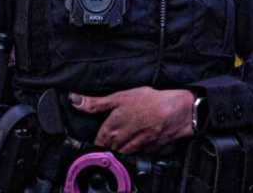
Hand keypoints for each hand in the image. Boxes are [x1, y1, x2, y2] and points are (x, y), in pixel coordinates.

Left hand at [71, 87, 193, 153]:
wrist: (179, 110)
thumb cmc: (150, 101)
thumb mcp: (120, 96)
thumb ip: (96, 103)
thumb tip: (73, 99)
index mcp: (113, 128)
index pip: (99, 141)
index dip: (98, 139)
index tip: (99, 138)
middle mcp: (123, 141)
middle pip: (110, 149)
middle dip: (109, 145)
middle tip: (112, 138)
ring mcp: (137, 149)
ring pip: (124, 154)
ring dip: (122, 149)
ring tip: (124, 141)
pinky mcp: (151, 152)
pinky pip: (140, 155)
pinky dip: (138, 151)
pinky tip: (141, 142)